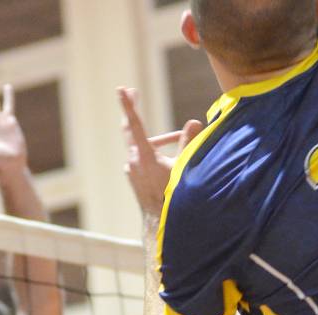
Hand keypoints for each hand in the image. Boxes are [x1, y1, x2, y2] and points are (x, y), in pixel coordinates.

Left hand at [118, 87, 203, 220]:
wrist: (158, 220)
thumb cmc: (172, 194)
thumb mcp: (183, 167)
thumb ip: (187, 143)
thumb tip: (195, 122)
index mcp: (144, 156)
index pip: (135, 124)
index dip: (128, 105)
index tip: (121, 89)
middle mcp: (133, 160)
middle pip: (130, 129)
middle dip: (131, 110)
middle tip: (132, 91)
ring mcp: (130, 168)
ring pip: (140, 145)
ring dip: (157, 139)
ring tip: (179, 138)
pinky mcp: (132, 175)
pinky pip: (140, 157)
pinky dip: (152, 152)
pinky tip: (167, 159)